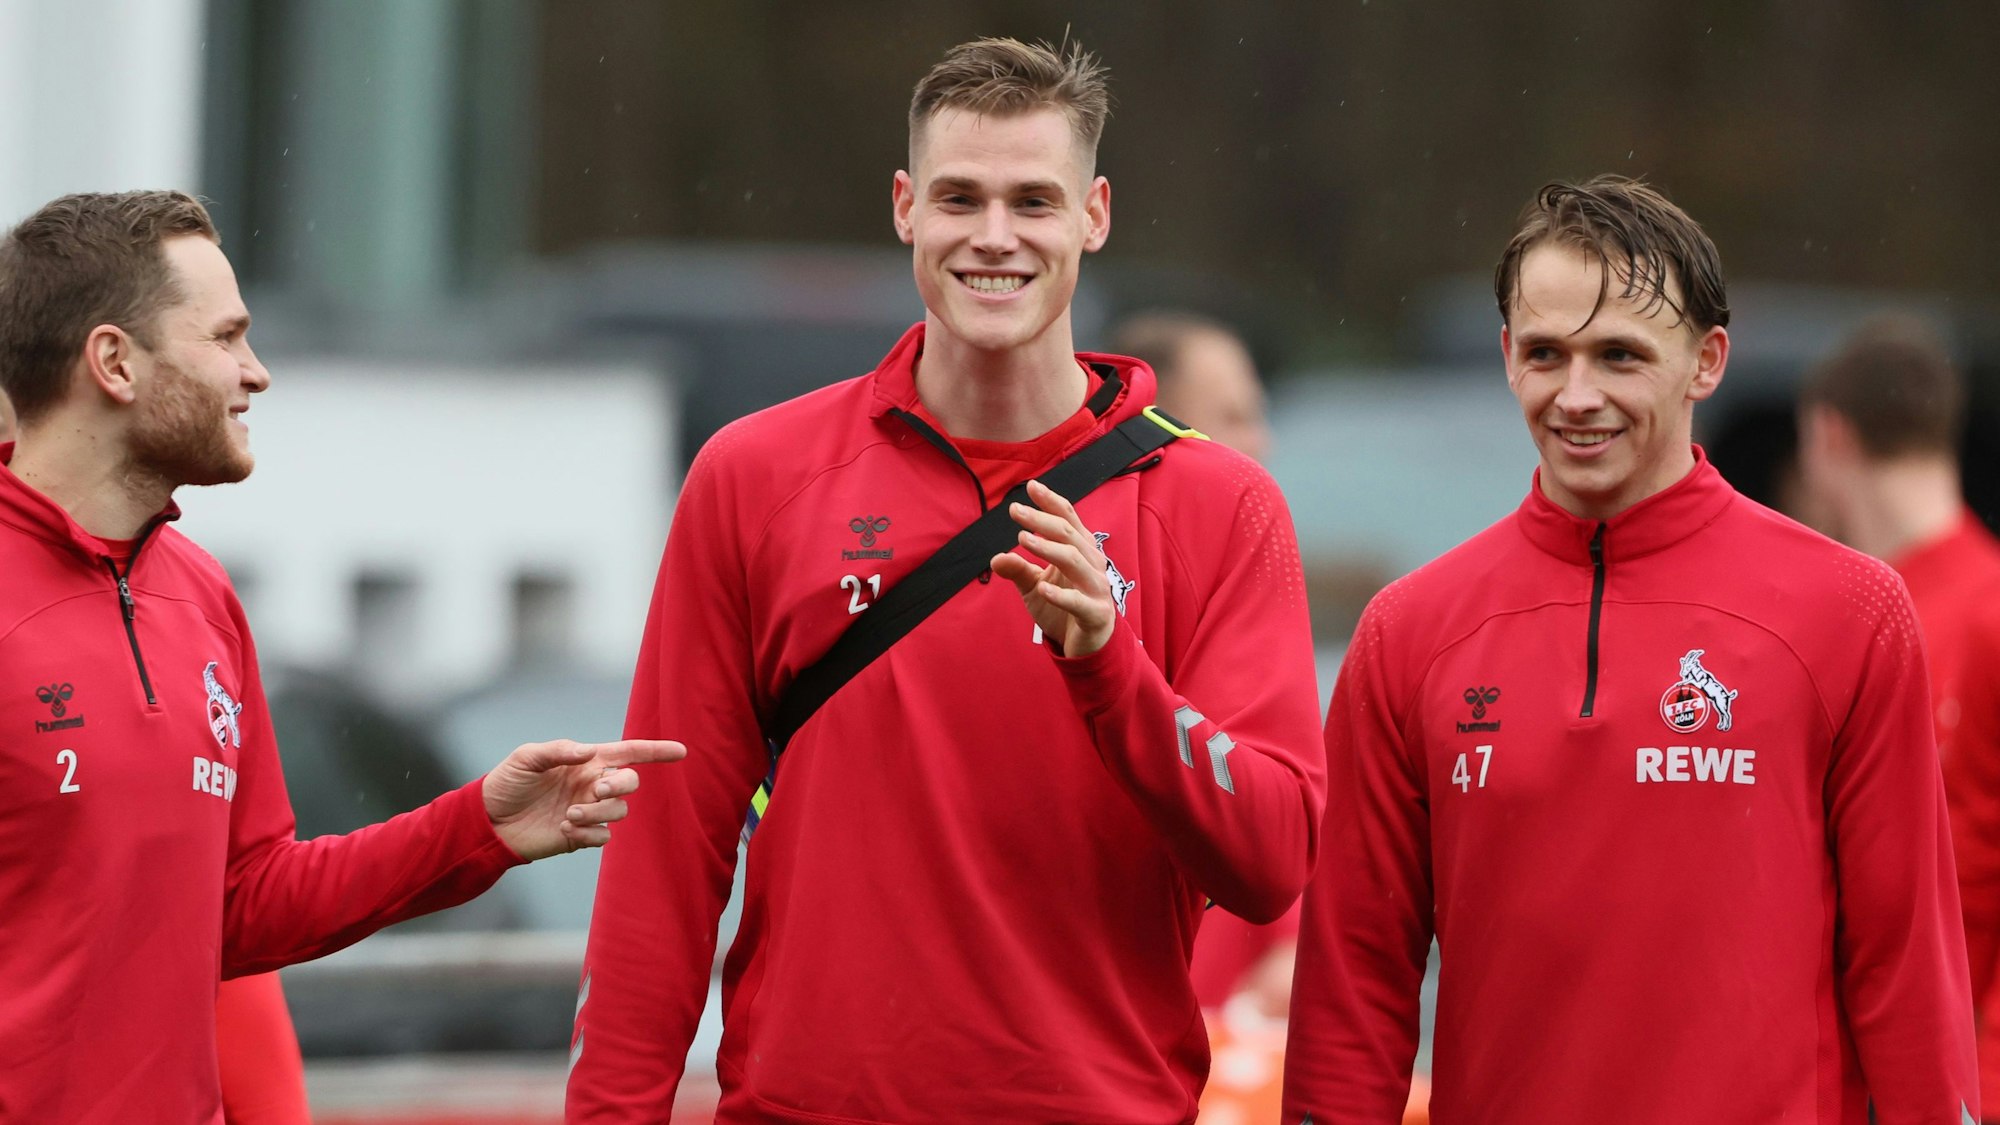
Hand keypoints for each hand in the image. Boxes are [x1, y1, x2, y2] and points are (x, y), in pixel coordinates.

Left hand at [482, 738, 686, 859]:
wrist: (488, 822)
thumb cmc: (507, 783)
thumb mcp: (526, 758)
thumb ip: (559, 751)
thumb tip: (590, 753)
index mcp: (586, 761)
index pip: (629, 753)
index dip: (656, 752)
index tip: (681, 752)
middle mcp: (592, 785)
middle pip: (630, 782)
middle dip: (620, 785)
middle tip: (597, 790)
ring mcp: (588, 811)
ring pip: (619, 812)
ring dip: (599, 813)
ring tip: (569, 815)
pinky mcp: (580, 836)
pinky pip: (603, 837)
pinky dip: (588, 834)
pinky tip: (564, 829)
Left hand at [990, 478, 1115, 657]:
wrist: (1086, 645)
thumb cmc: (1063, 609)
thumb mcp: (1035, 587)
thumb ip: (1019, 570)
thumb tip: (996, 557)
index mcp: (1082, 551)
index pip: (1068, 519)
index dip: (1051, 502)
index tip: (1030, 487)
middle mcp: (1093, 564)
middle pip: (1069, 534)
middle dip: (1042, 519)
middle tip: (1015, 511)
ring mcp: (1097, 589)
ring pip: (1074, 560)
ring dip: (1048, 548)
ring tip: (1023, 539)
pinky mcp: (1096, 614)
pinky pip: (1079, 602)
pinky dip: (1060, 595)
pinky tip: (1042, 588)